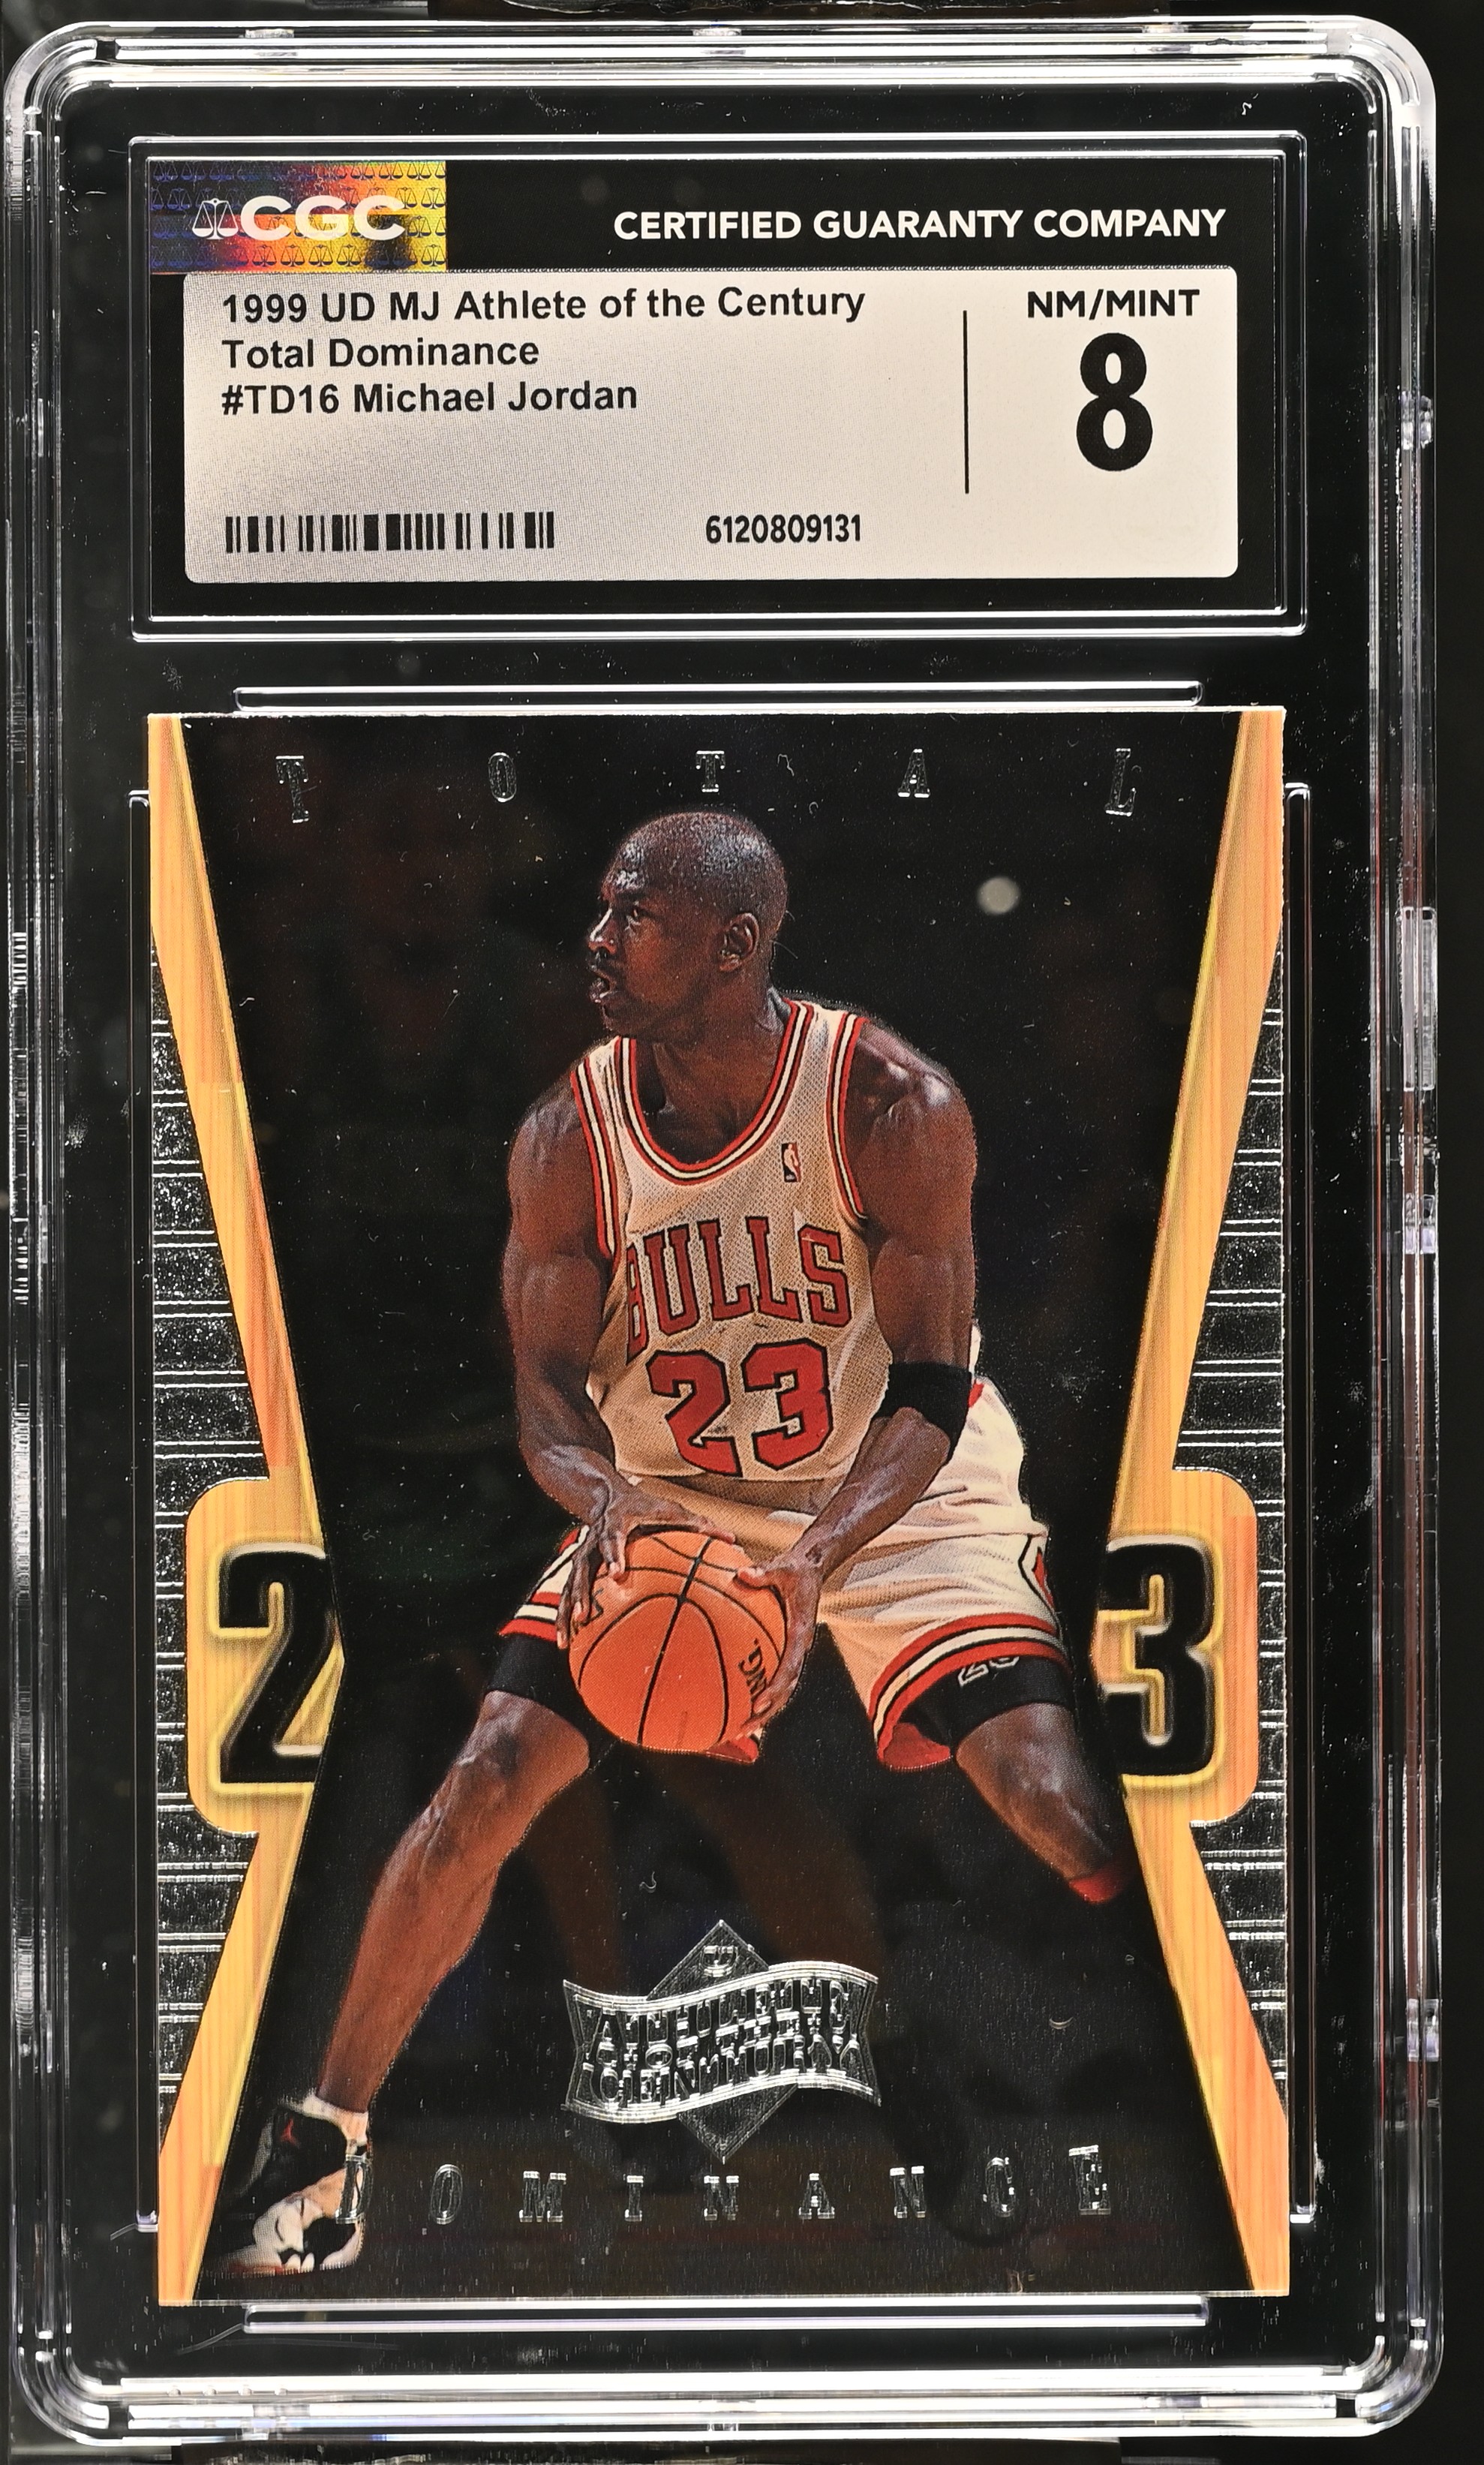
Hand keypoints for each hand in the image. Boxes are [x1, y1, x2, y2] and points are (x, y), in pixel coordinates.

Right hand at [557, 1484, 726, 1646]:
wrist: (608, 1498)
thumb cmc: (646, 1507)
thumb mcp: (671, 1510)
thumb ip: (699, 1526)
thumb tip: (733, 1540)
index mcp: (616, 1524)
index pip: (612, 1538)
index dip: (613, 1555)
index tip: (618, 1574)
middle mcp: (593, 1541)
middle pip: (581, 1567)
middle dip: (580, 1591)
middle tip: (584, 1615)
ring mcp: (581, 1557)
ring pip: (569, 1585)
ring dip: (567, 1612)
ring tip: (566, 1640)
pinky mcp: (578, 1570)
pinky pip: (567, 1595)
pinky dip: (565, 1618)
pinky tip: (566, 1645)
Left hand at [731, 1550, 824, 1731]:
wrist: (811, 1568)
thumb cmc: (796, 1569)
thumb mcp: (783, 1567)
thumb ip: (764, 1571)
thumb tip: (742, 1573)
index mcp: (800, 1632)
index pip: (790, 1667)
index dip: (775, 1687)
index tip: (758, 1702)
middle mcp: (799, 1647)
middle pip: (786, 1689)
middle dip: (767, 1711)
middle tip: (744, 1727)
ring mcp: (793, 1650)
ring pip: (782, 1688)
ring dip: (764, 1709)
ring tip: (739, 1727)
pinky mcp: (785, 1647)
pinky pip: (772, 1673)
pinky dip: (758, 1688)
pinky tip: (735, 1697)